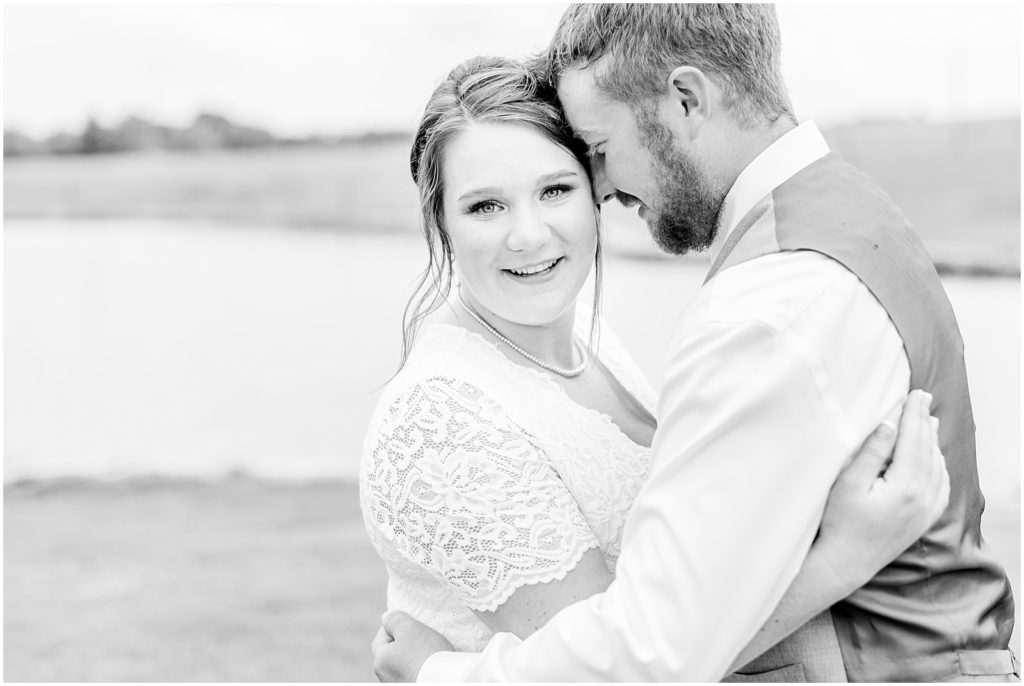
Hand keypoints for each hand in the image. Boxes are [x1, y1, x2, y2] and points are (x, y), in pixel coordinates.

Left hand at [372, 610, 453, 682]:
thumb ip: (394, 620)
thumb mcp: (409, 628)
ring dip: (415, 657)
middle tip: (422, 636)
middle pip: (393, 653)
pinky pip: (416, 673)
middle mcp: (386, 678)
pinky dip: (423, 668)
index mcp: (380, 661)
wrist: (447, 681)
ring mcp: (400, 684)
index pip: (381, 638)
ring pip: (405, 665)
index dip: (394, 627)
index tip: (410, 624)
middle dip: (406, 643)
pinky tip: (435, 665)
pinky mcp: (415, 685)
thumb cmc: (425, 656)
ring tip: (432, 652)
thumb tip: (386, 618)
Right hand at [816, 389, 950, 585]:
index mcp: (906, 485)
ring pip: (938, 466)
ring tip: (929, 422)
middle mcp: (923, 497)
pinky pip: (941, 487)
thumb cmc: (840, 522)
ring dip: (933, 441)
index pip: (913, 438)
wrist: (845, 562)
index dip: (913, 414)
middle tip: (924, 399)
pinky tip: (934, 458)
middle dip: (925, 422)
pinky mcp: (924, 520)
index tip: (916, 393)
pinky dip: (940, 466)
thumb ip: (872, 452)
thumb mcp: (849, 482)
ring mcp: (926, 511)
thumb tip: (890, 425)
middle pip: (928, 449)